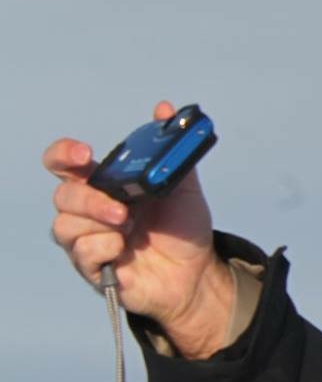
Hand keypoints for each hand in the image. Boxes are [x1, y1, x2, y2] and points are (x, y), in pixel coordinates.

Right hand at [46, 100, 236, 357]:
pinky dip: (104, 248)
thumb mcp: (183, 186)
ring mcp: (88, 240)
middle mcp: (89, 212)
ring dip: (98, 224)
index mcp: (105, 186)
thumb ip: (171, 151)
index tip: (84, 154)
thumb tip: (167, 109)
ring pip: (64, 225)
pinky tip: (126, 251)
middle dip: (90, 199)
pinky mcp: (93, 268)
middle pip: (62, 196)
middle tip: (123, 209)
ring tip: (129, 229)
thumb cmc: (183, 229)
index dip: (64, 154)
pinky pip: (82, 253)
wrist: (199, 272)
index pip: (64, 164)